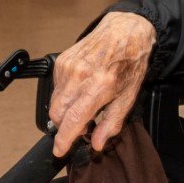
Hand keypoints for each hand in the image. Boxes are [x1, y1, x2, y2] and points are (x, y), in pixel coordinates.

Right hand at [48, 12, 156, 156]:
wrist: (124, 32)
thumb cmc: (129, 63)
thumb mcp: (128, 97)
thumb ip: (111, 122)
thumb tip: (96, 143)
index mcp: (99, 87)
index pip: (73, 120)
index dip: (64, 139)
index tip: (59, 150)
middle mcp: (79, 76)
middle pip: (58, 114)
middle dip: (65, 126)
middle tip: (82, 126)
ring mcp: (67, 67)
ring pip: (54, 102)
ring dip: (65, 111)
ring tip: (83, 106)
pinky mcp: (61, 62)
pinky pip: (55, 88)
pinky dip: (64, 95)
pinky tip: (79, 90)